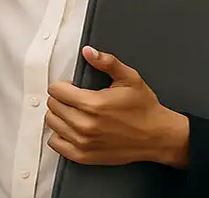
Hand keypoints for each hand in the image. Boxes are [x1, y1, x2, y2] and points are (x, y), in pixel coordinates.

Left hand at [45, 47, 189, 167]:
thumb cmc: (144, 109)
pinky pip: (56, 144)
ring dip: (59, 116)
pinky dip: (59, 135)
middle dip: (60, 99)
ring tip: (73, 112)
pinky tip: (70, 129)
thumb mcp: (129, 78)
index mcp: (94, 104)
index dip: (62, 85)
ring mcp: (83, 142)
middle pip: (53, 107)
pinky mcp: (84, 156)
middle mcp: (86, 125)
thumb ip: (107, 62)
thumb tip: (89, 52)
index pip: (57, 91)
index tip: (70, 86)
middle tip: (73, 98)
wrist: (156, 136)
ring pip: (52, 124)